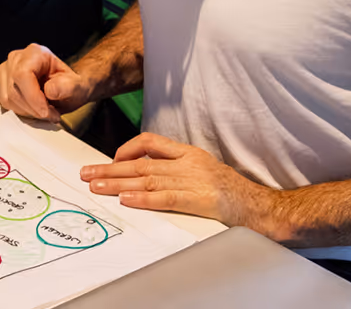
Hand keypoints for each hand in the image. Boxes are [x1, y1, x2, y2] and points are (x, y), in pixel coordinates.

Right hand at [0, 43, 92, 122]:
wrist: (66, 88)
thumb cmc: (69, 85)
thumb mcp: (78, 87)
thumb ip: (67, 87)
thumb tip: (49, 90)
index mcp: (35, 53)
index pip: (23, 74)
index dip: (32, 97)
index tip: (45, 112)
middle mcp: (17, 59)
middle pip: (13, 88)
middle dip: (33, 108)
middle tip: (50, 114)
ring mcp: (6, 71)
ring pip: (7, 98)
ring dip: (27, 111)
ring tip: (44, 111)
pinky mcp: (2, 84)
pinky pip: (4, 103)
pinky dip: (20, 111)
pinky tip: (33, 110)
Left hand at [81, 133, 282, 235]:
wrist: (264, 209)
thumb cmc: (234, 195)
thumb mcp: (204, 172)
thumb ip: (177, 170)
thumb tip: (144, 178)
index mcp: (190, 153)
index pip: (151, 142)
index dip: (126, 150)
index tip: (109, 161)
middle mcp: (190, 162)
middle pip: (141, 162)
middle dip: (110, 169)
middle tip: (87, 174)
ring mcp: (195, 180)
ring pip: (148, 178)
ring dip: (118, 183)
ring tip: (96, 187)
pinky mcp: (201, 200)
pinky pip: (166, 197)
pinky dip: (143, 198)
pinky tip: (126, 200)